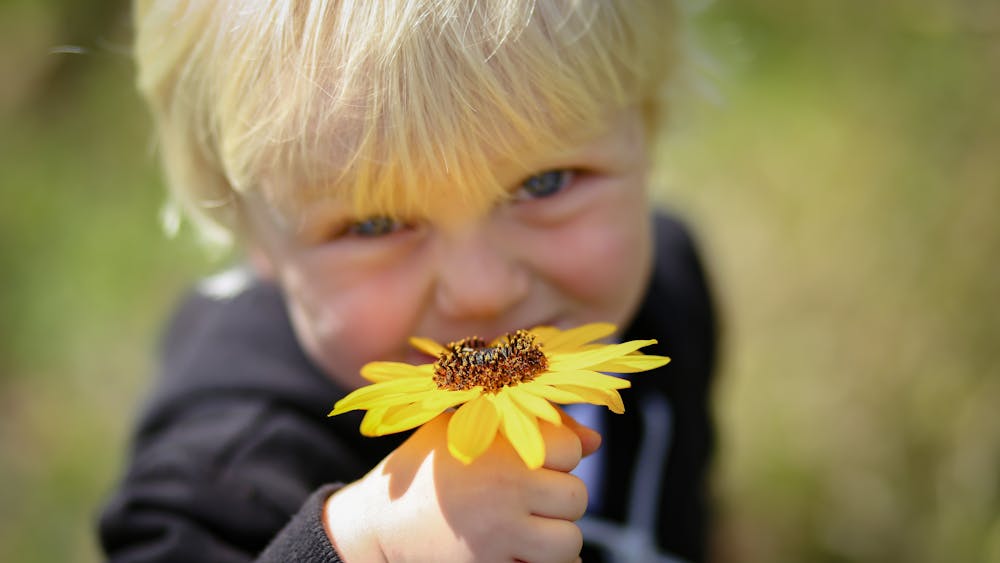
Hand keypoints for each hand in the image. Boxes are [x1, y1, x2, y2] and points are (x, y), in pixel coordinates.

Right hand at [325, 410, 600, 562]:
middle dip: (559, 497)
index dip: (558, 454)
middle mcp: (504, 492)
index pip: (571, 448)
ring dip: (556, 536)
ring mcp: (499, 537)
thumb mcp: (468, 429)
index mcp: (499, 448)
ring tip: (528, 526)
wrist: (378, 525)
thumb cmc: (428, 468)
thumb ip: (534, 425)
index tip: (533, 459)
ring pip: (569, 542)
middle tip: (530, 496)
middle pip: (576, 497)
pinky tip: (522, 550)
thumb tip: (596, 441)